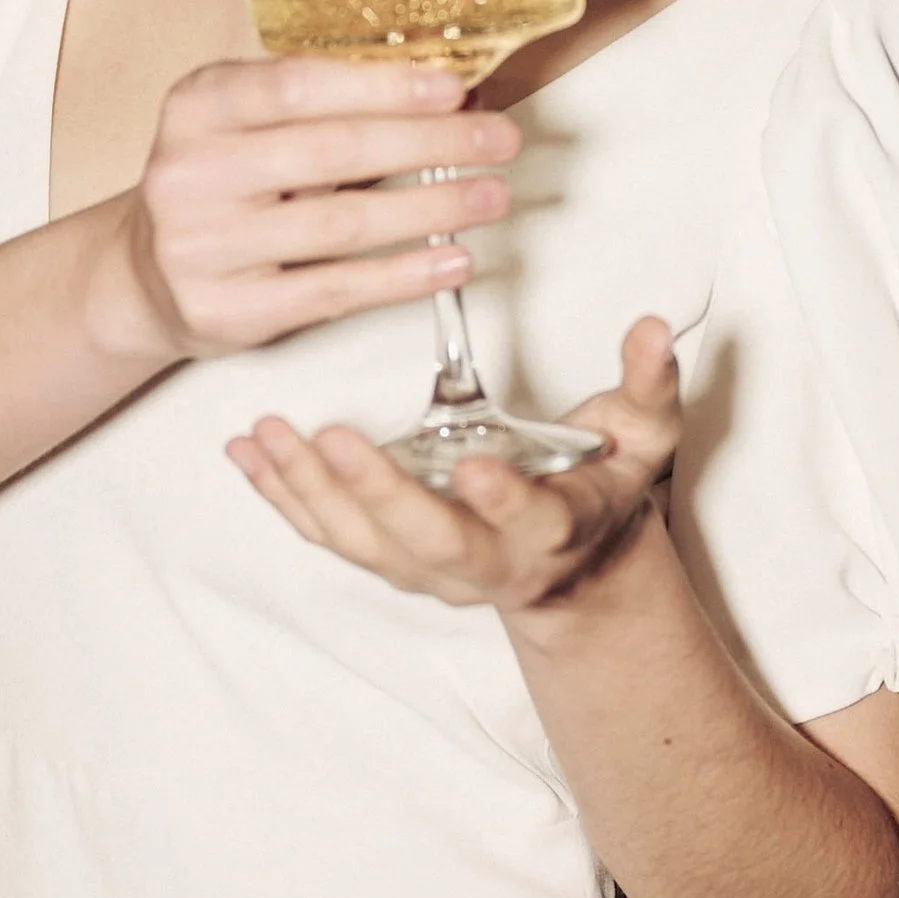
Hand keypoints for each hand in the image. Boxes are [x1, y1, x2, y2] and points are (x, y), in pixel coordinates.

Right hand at [97, 57, 518, 362]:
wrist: (143, 274)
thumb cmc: (218, 185)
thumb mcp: (239, 124)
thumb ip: (317, 107)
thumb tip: (438, 96)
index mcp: (196, 107)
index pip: (298, 85)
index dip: (383, 87)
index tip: (452, 89)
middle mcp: (189, 173)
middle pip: (332, 152)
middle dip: (430, 144)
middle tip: (497, 141)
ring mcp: (203, 247)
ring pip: (341, 225)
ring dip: (431, 208)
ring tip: (489, 197)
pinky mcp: (227, 310)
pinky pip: (333, 291)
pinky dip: (402, 276)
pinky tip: (450, 260)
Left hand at [224, 316, 682, 615]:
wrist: (573, 567)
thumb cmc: (603, 490)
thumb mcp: (645, 437)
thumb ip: (648, 383)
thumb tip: (652, 328)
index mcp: (553, 530)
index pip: (530, 522)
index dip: (503, 500)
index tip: (477, 467)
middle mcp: (487, 562)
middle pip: (429, 542)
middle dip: (378, 494)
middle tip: (336, 439)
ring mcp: (430, 569)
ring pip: (365, 542)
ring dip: (312, 491)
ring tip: (269, 436)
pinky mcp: (389, 559)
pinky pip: (328, 535)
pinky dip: (282, 498)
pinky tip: (246, 456)